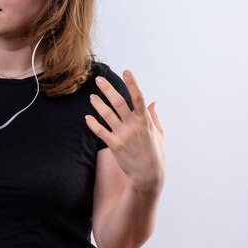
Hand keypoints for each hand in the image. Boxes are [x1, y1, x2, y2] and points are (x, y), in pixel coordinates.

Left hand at [85, 70, 165, 191]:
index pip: (138, 97)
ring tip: (92, 97)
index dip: (132, 83)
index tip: (126, 71)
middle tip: (98, 80)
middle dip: (108, 89)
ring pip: (107, 115)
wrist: (148, 176)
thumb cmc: (156, 154)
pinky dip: (93, 123)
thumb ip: (154, 117)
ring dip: (98, 104)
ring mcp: (123, 136)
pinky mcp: (114, 145)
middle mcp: (134, 126)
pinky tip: (87, 117)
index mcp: (145, 121)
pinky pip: (100, 132)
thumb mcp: (160, 134)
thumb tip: (153, 102)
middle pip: (119, 103)